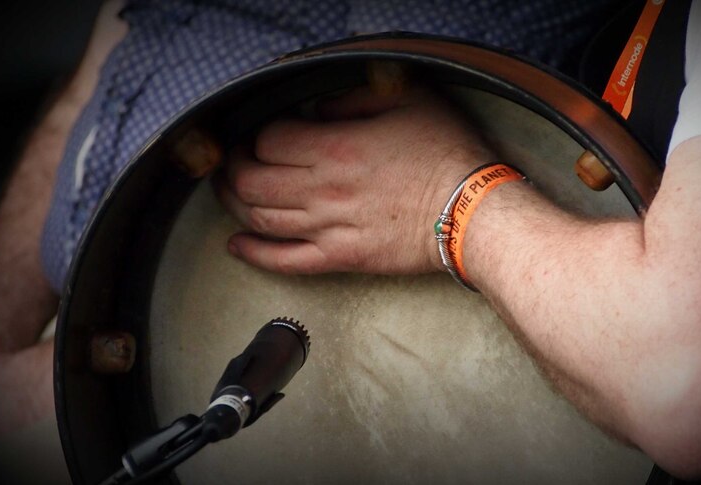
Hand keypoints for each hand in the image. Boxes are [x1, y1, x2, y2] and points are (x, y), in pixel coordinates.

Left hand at [215, 85, 492, 274]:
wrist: (473, 213)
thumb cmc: (446, 154)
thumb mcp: (407, 99)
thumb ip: (354, 97)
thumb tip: (319, 108)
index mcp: (335, 148)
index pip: (268, 141)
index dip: (258, 136)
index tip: (264, 135)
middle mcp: (322, 190)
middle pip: (252, 181)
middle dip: (233, 168)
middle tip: (234, 161)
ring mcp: (328, 228)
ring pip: (260, 219)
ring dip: (234, 205)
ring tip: (228, 193)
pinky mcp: (341, 258)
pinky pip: (285, 261)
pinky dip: (254, 254)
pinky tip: (236, 245)